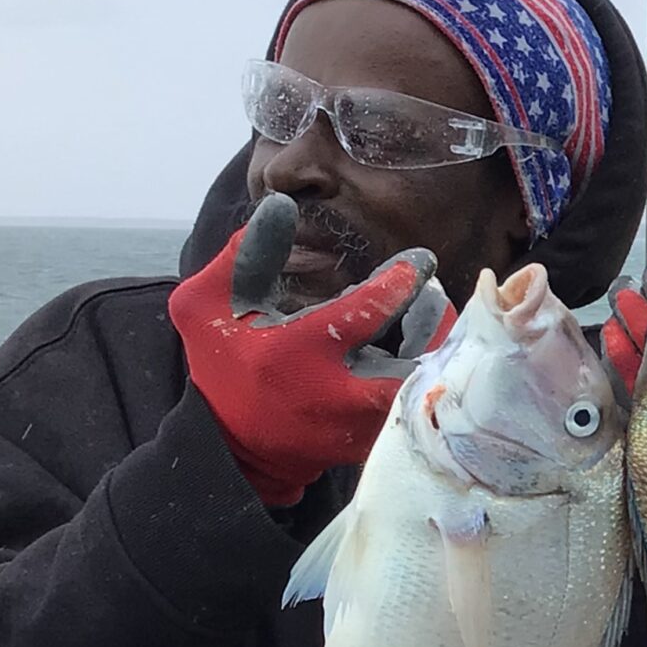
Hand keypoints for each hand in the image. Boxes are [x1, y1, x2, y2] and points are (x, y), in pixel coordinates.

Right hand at [169, 195, 444, 507]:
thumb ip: (243, 254)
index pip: (360, 314)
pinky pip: (414, 406)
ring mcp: (357, 425)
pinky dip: (427, 376)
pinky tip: (426, 346)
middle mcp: (335, 394)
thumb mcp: (205, 305)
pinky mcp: (371, 441)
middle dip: (436, 331)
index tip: (420, 261)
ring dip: (437, 352)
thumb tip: (280, 203)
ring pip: (421, 390)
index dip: (397, 284)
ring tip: (436, 315)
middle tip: (441, 297)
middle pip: (412, 368)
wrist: (232, 443)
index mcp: (295, 353)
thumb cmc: (223, 363)